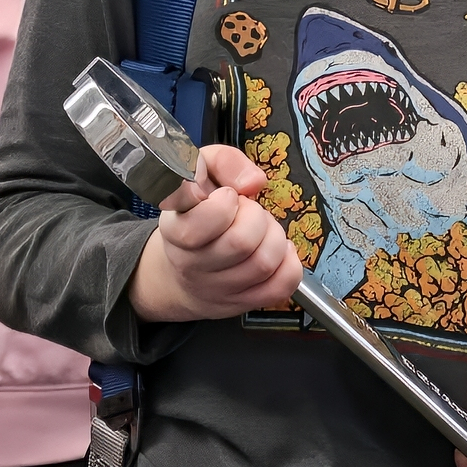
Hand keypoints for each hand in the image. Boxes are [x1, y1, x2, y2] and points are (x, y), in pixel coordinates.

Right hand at [127, 145, 301, 322]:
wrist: (182, 272)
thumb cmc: (196, 215)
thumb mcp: (199, 174)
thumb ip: (224, 162)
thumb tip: (254, 181)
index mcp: (176, 230)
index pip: (204, 222)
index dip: (226, 203)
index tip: (228, 196)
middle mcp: (192, 264)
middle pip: (241, 242)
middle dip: (256, 217)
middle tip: (249, 212)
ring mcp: (217, 289)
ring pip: (264, 264)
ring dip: (274, 238)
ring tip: (261, 231)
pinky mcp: (241, 303)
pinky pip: (280, 286)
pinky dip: (289, 264)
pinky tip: (278, 251)